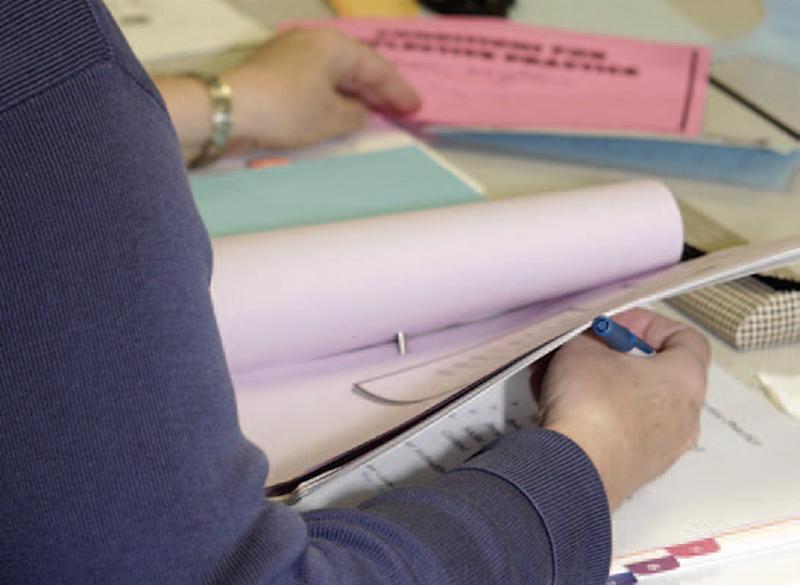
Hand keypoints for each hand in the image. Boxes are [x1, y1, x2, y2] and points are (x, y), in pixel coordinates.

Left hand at [223, 28, 420, 149]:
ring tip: (373, 108)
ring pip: (335, 70)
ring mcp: (292, 51)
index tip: (415, 107)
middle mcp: (314, 40)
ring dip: (355, 90)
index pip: (377, 67)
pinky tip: (339, 106)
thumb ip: (355, 114)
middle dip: (379, 88)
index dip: (398, 90)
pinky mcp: (276, 67)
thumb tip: (359, 111)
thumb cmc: (288, 110)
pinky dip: (333, 92)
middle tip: (399, 107)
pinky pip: (317, 77)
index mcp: (335, 46)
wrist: (230, 110)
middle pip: (356, 64)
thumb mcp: (331, 118)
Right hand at [532, 309, 709, 509]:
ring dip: (594, 385)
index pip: (685, 338)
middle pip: (652, 372)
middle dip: (610, 356)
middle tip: (581, 349)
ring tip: (555, 377)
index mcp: (686, 380)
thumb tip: (587, 340)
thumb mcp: (581, 347)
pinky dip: (592, 414)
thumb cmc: (592, 407)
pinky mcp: (635, 469)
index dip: (647, 324)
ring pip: (629, 403)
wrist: (574, 468)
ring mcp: (661, 448)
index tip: (615, 325)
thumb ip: (590, 336)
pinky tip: (555, 406)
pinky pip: (616, 430)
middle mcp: (684, 417)